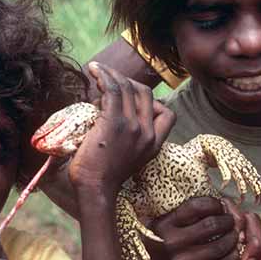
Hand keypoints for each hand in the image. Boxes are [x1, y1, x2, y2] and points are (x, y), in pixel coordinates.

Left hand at [69, 63, 173, 198]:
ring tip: (96, 70)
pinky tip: (93, 71)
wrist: (94, 189)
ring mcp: (133, 126)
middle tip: (108, 78)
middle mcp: (147, 133)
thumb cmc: (103, 176)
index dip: (152, 102)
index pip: (167, 113)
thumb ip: (131, 138)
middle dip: (127, 80)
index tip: (132, 98)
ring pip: (127, 87)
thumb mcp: (129, 158)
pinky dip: (102, 76)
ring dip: (111, 74)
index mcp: (154, 143)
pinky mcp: (114, 122)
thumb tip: (112, 109)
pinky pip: (112, 90)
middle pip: (145, 93)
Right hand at [135, 197, 239, 259]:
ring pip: (220, 246)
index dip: (214, 203)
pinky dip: (231, 257)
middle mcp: (172, 243)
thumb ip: (174, 213)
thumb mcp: (155, 227)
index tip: (220, 205)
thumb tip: (201, 193)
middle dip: (228, 220)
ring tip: (235, 235)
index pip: (197, 206)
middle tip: (231, 220)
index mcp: (163, 225)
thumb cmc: (155, 249)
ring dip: (233, 238)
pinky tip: (233, 252)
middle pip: (212, 224)